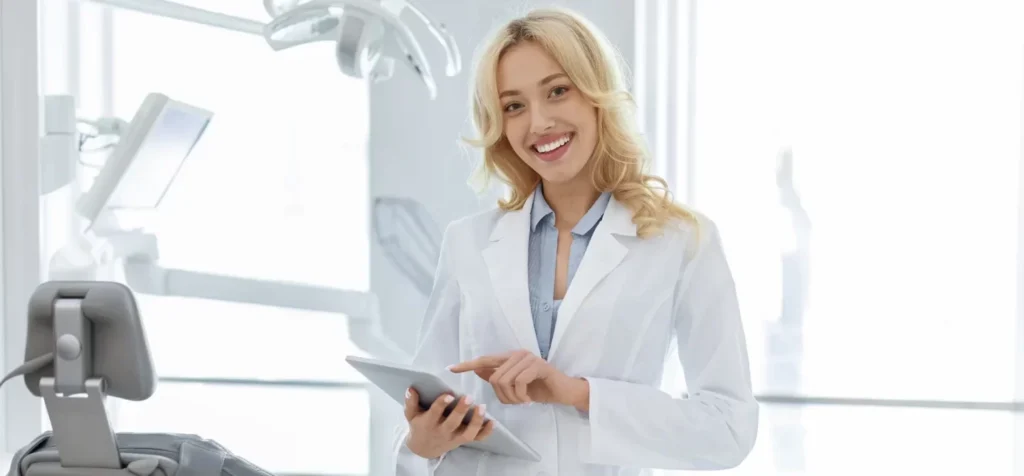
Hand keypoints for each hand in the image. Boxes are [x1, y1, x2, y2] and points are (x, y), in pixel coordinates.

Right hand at [403, 387, 493, 459]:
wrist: (424, 447)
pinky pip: (476, 439)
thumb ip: (410, 402)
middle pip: (453, 423)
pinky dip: (486, 432)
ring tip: (482, 407)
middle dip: (461, 411)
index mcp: (429, 423)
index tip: (449, 394)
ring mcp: (454, 437)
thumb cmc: (419, 425)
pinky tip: (492, 421)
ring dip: (476, 422)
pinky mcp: (463, 440)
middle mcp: (443, 431)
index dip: (441, 404)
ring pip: (467, 433)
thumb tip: (411, 389)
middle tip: (469, 397)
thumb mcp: (411, 415)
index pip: (435, 413)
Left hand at [448, 350, 587, 407]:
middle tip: (515, 401)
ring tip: (522, 400)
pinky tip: (528, 400)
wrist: (563, 392)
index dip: (467, 365)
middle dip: (502, 395)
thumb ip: (498, 377)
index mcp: (510, 358)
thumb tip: (477, 370)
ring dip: (512, 397)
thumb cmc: (539, 389)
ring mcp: (528, 358)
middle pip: (494, 377)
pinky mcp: (538, 365)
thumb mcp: (515, 386)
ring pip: (504, 380)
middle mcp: (517, 354)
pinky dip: (521, 396)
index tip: (451, 368)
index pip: (484, 360)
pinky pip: (519, 382)